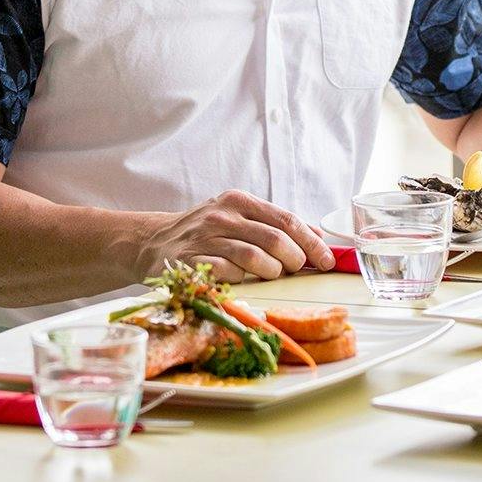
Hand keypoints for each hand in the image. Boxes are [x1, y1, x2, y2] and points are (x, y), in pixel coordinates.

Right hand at [140, 190, 333, 281]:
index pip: (285, 219)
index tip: (328, 260)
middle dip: (296, 258)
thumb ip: (273, 224)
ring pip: (253, 257)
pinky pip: (227, 273)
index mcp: (238, 201)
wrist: (153, 242)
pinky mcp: (190, 261)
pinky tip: (245, 280)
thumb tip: (317, 238)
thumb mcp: (237, 217)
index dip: (311, 241)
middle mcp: (222, 216)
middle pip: (273, 238)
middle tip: (300, 269)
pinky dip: (243, 280)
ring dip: (272, 271)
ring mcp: (204, 238)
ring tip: (274, 274)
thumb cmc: (205, 232)